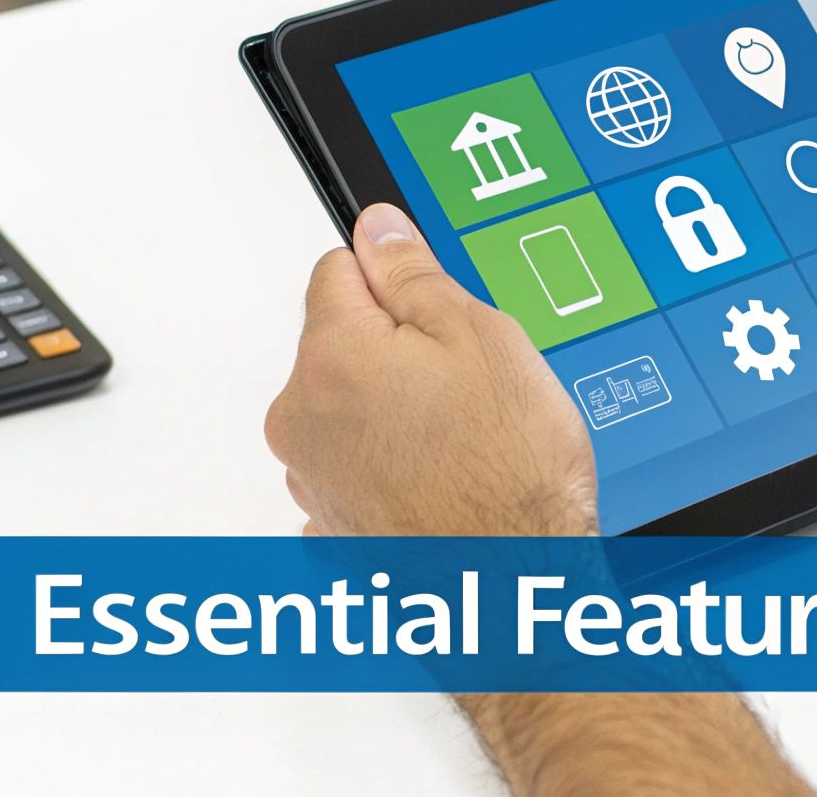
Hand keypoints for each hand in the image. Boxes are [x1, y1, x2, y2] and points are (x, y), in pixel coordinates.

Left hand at [266, 204, 596, 536]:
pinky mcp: (338, 528)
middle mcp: (302, 419)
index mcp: (330, 356)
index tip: (440, 306)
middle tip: (473, 383)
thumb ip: (415, 273)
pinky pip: (363, 472)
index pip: (340, 269)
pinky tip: (450, 481)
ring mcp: (315, 480)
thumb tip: (378, 230)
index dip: (401, 279)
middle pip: (345, 345)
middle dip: (402, 352)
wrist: (514, 584)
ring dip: (402, 414)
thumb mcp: (482, 336)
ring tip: (470, 440)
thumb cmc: (507, 471)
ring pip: (356, 411)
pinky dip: (399, 471)